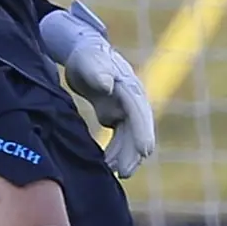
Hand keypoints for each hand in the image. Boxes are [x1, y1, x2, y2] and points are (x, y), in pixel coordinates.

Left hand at [39, 1, 155, 178]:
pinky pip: (120, 137)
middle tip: (125, 174)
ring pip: (129, 137)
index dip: (142, 132)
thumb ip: (98, 72)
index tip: (144, 152)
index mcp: (129, 87)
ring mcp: (125, 109)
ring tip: (114, 174)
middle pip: (137, 129)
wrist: (82, 51)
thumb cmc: (86, 56)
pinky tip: (108, 166)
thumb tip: (109, 85)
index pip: (139, 112)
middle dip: (134, 152)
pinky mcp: (116, 115)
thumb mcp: (90, 62)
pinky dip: (116, 151)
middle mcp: (132, 100)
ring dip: (124, 155)